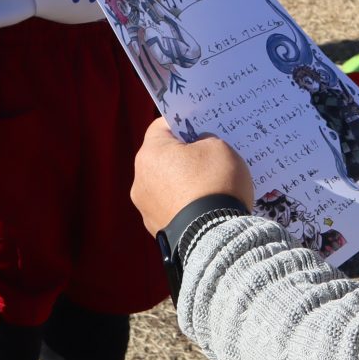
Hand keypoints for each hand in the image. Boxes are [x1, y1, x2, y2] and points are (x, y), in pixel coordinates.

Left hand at [131, 118, 254, 235]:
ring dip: (183, 182)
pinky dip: (184, 204)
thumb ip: (206, 140)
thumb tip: (200, 147)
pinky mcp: (156, 228)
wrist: (214, 236)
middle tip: (209, 156)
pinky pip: (171, 207)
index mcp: (150, 153)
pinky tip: (205, 206)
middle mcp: (140, 179)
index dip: (183, 123)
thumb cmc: (215, 183)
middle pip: (162, 157)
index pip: (162, 126)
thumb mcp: (219, 147)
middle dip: (184, 155)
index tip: (200, 127)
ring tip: (210, 186)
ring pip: (165, 184)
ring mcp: (145, 207)